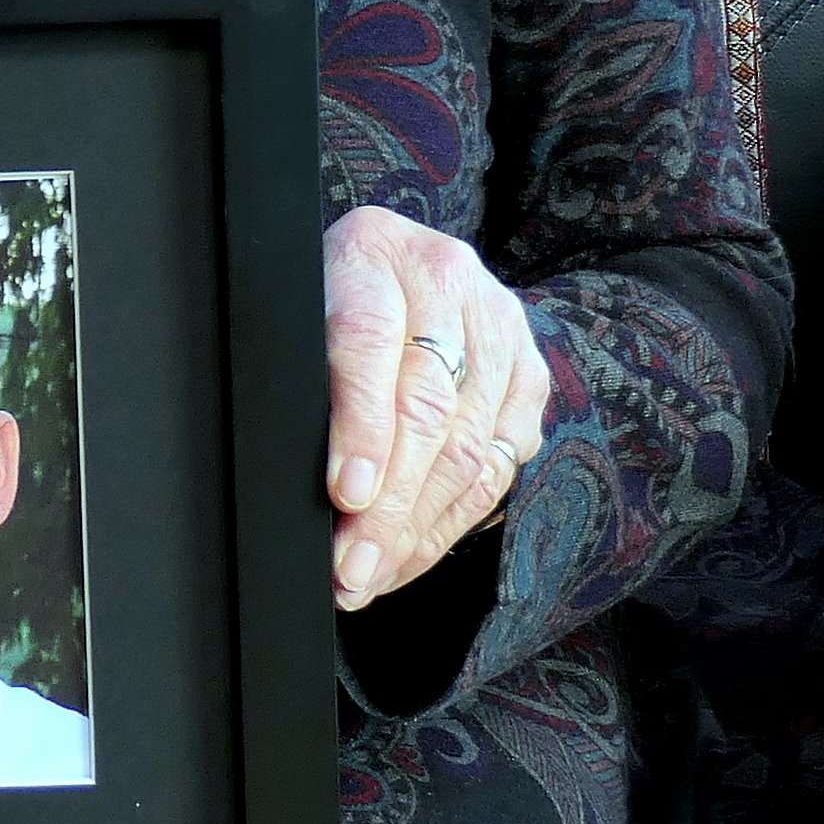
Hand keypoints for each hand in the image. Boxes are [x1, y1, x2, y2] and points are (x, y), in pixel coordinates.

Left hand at [323, 206, 547, 611]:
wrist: (394, 265)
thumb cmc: (325, 297)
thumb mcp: (296, 308)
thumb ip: (302, 368)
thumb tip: (311, 476)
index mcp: (373, 248)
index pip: (369, 340)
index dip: (360, 425)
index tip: (344, 493)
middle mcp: (445, 277)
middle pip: (428, 406)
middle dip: (388, 503)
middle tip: (350, 566)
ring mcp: (498, 323)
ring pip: (469, 445)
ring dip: (419, 528)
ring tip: (372, 575)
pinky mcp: (528, 370)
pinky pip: (499, 463)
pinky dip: (453, 521)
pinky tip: (412, 552)